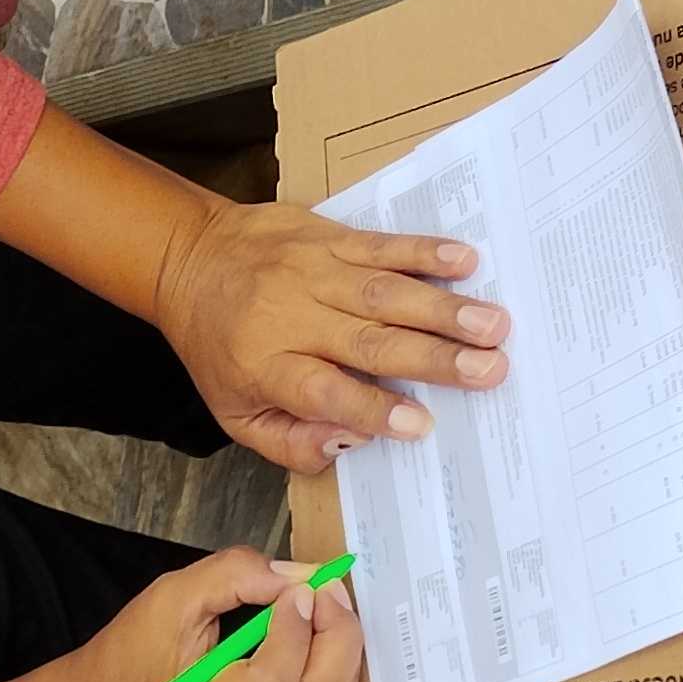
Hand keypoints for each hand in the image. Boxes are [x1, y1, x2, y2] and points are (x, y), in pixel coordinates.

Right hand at [74, 550, 366, 681]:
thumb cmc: (132, 651)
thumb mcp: (171, 596)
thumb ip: (235, 575)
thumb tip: (299, 576)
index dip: (296, 630)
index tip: (297, 589)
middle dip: (338, 638)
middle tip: (329, 593)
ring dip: (340, 654)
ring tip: (326, 610)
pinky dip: (330, 673)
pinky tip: (316, 639)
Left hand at [154, 201, 507, 472]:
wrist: (189, 259)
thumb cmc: (219, 347)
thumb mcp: (235, 413)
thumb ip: (289, 442)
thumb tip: (351, 444)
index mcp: (268, 366)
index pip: (324, 391)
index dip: (373, 409)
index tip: (422, 424)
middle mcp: (292, 317)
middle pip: (369, 342)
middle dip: (434, 358)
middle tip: (490, 370)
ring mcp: (313, 272)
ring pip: (385, 292)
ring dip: (444, 308)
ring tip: (493, 323)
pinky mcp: (328, 237)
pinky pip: (380, 244)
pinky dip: (423, 250)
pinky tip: (464, 258)